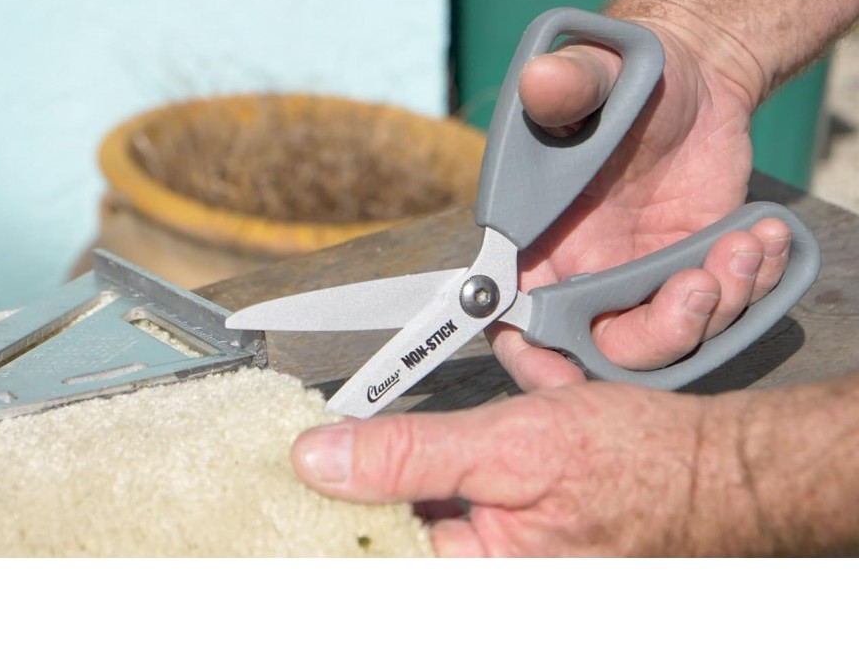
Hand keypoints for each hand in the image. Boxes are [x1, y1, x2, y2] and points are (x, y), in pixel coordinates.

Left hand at [292, 382, 753, 556]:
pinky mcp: (518, 534)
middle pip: (394, 529)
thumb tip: (319, 460)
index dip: (322, 511)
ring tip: (429, 433)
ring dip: (426, 457)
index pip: (367, 551)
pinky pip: (468, 496)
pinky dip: (464, 455)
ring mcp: (503, 556)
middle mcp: (487, 573)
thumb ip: (410, 455)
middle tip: (344, 440)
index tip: (286, 478)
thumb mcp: (511, 447)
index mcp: (478, 573)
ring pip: (432, 504)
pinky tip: (478, 431)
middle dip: (376, 473)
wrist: (719, 468)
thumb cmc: (640, 467)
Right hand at [488, 21, 791, 390]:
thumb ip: (567, 86)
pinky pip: (720, 313)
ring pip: (672, 340)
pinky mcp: (692, 276)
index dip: (533, 359)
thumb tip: (542, 81)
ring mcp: (641, 283)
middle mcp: (582, 275)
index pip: (516, 321)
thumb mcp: (595, 74)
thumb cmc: (624, 79)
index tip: (565, 378)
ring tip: (743, 241)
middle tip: (700, 284)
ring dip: (718, 305)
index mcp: (537, 244)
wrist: (692, 82)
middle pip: (604, 350)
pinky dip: (751, 288)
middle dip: (659, 334)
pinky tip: (762, 236)